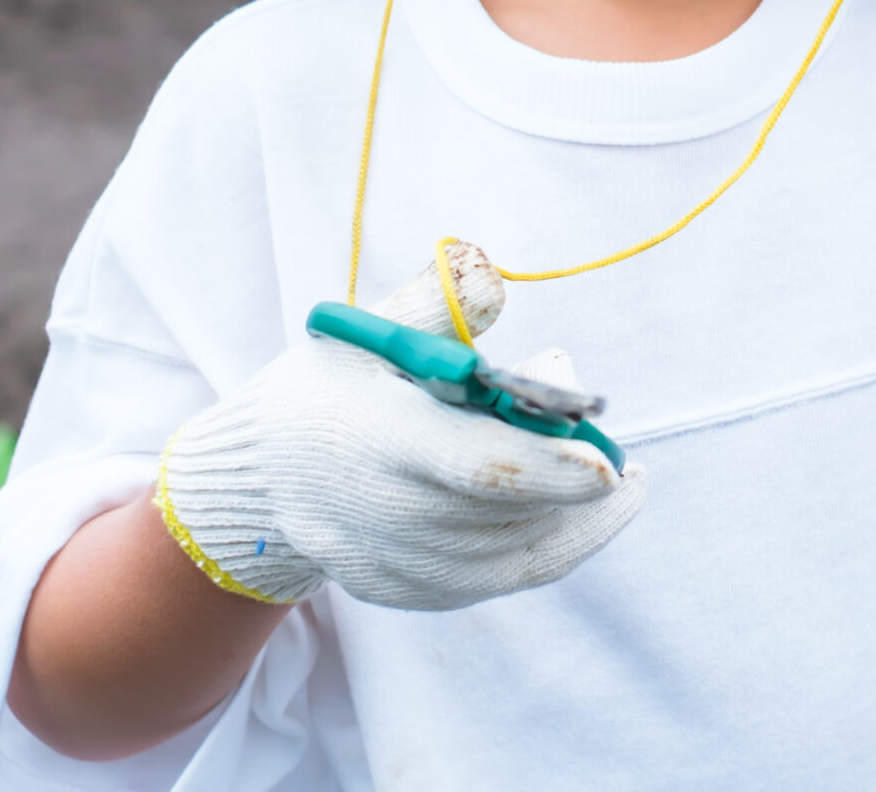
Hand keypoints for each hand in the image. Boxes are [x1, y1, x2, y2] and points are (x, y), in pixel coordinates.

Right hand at [157, 242, 645, 610]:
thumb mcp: (366, 331)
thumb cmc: (331, 387)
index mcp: (380, 437)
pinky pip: (506, 576)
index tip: (610, 464)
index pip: (478, 467)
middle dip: (571, 473)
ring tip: (588, 459)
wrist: (265, 474)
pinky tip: (586, 506)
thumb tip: (493, 284)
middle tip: (602, 431)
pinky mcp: (409, 591)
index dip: (549, 468)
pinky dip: (556, 540)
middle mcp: (386, 511)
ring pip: (518, 545)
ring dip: (568, 504)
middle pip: (509, 508)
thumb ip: (436, 307)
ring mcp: (396, 562)